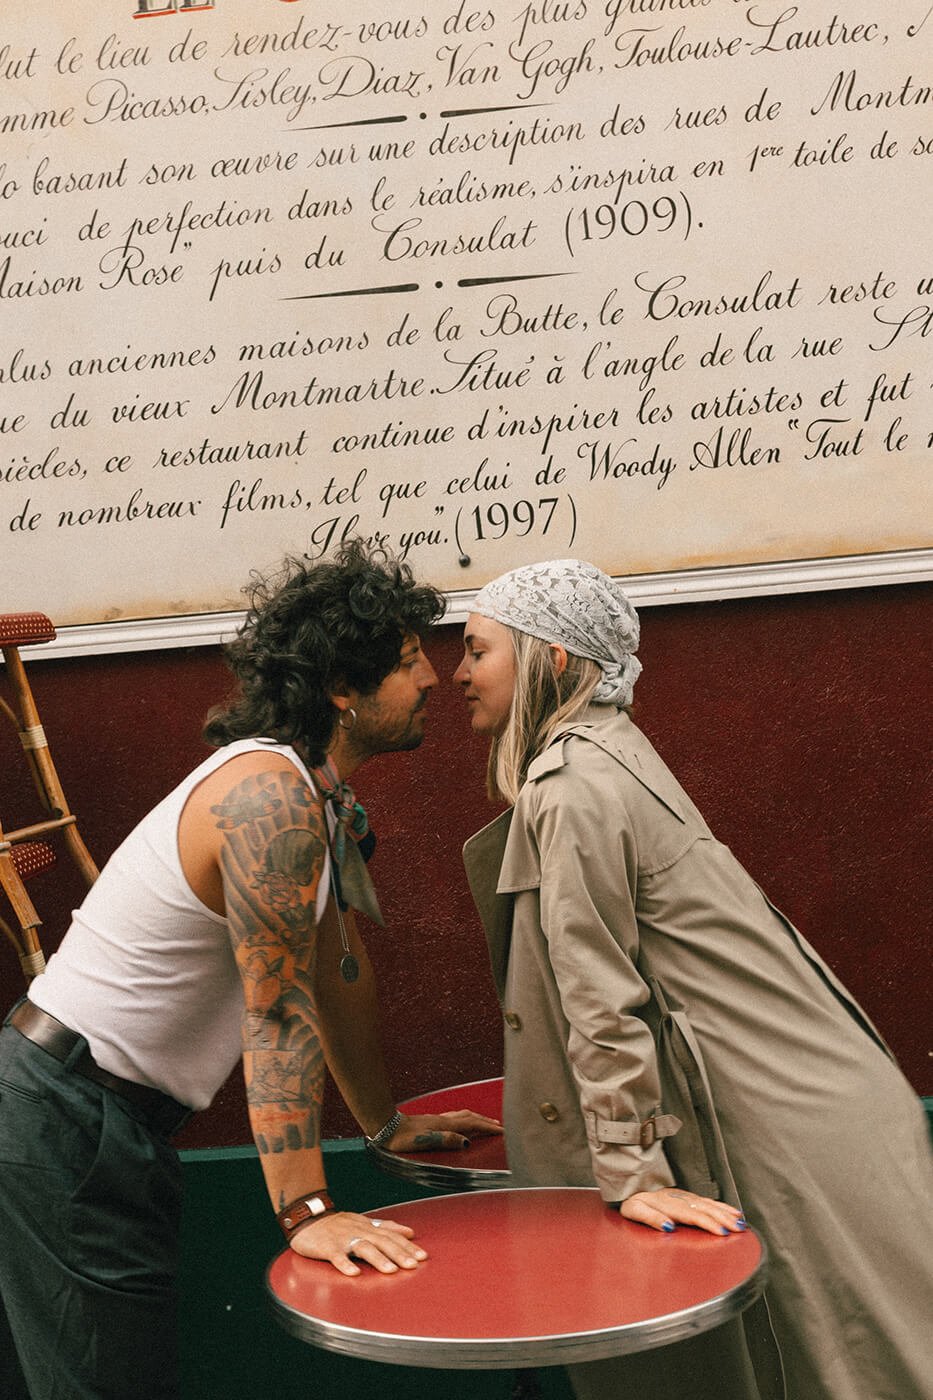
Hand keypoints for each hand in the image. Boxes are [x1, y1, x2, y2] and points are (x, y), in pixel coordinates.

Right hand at [289, 1210, 427, 1275]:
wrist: (307, 1218)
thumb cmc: (337, 1224)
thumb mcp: (363, 1222)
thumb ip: (386, 1227)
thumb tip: (410, 1232)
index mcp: (368, 1227)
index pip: (391, 1236)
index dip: (407, 1246)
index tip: (422, 1257)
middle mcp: (358, 1231)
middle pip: (382, 1241)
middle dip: (399, 1253)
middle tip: (413, 1265)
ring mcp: (343, 1239)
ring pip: (363, 1247)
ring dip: (378, 1259)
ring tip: (391, 1270)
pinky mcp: (327, 1247)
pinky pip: (337, 1256)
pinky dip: (346, 1264)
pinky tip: (354, 1273)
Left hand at [387, 1109, 503, 1152]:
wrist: (385, 1126)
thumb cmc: (402, 1138)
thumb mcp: (424, 1141)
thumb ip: (446, 1140)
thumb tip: (467, 1143)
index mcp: (444, 1125)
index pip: (472, 1124)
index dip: (487, 1127)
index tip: (502, 1130)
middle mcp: (443, 1119)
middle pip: (470, 1117)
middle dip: (485, 1121)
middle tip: (499, 1126)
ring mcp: (436, 1119)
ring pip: (462, 1115)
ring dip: (476, 1118)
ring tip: (484, 1122)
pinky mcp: (430, 1120)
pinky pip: (454, 1117)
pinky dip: (464, 1119)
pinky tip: (460, 1123)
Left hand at [620, 1188, 746, 1235]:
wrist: (629, 1184)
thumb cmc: (632, 1201)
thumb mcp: (635, 1211)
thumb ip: (651, 1218)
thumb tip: (668, 1227)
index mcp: (669, 1204)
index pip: (693, 1215)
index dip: (708, 1223)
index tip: (722, 1232)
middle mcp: (680, 1198)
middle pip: (705, 1209)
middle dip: (724, 1218)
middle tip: (740, 1228)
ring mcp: (685, 1196)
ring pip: (709, 1204)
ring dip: (726, 1212)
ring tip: (741, 1221)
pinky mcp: (687, 1196)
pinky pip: (707, 1201)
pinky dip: (721, 1206)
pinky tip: (731, 1211)